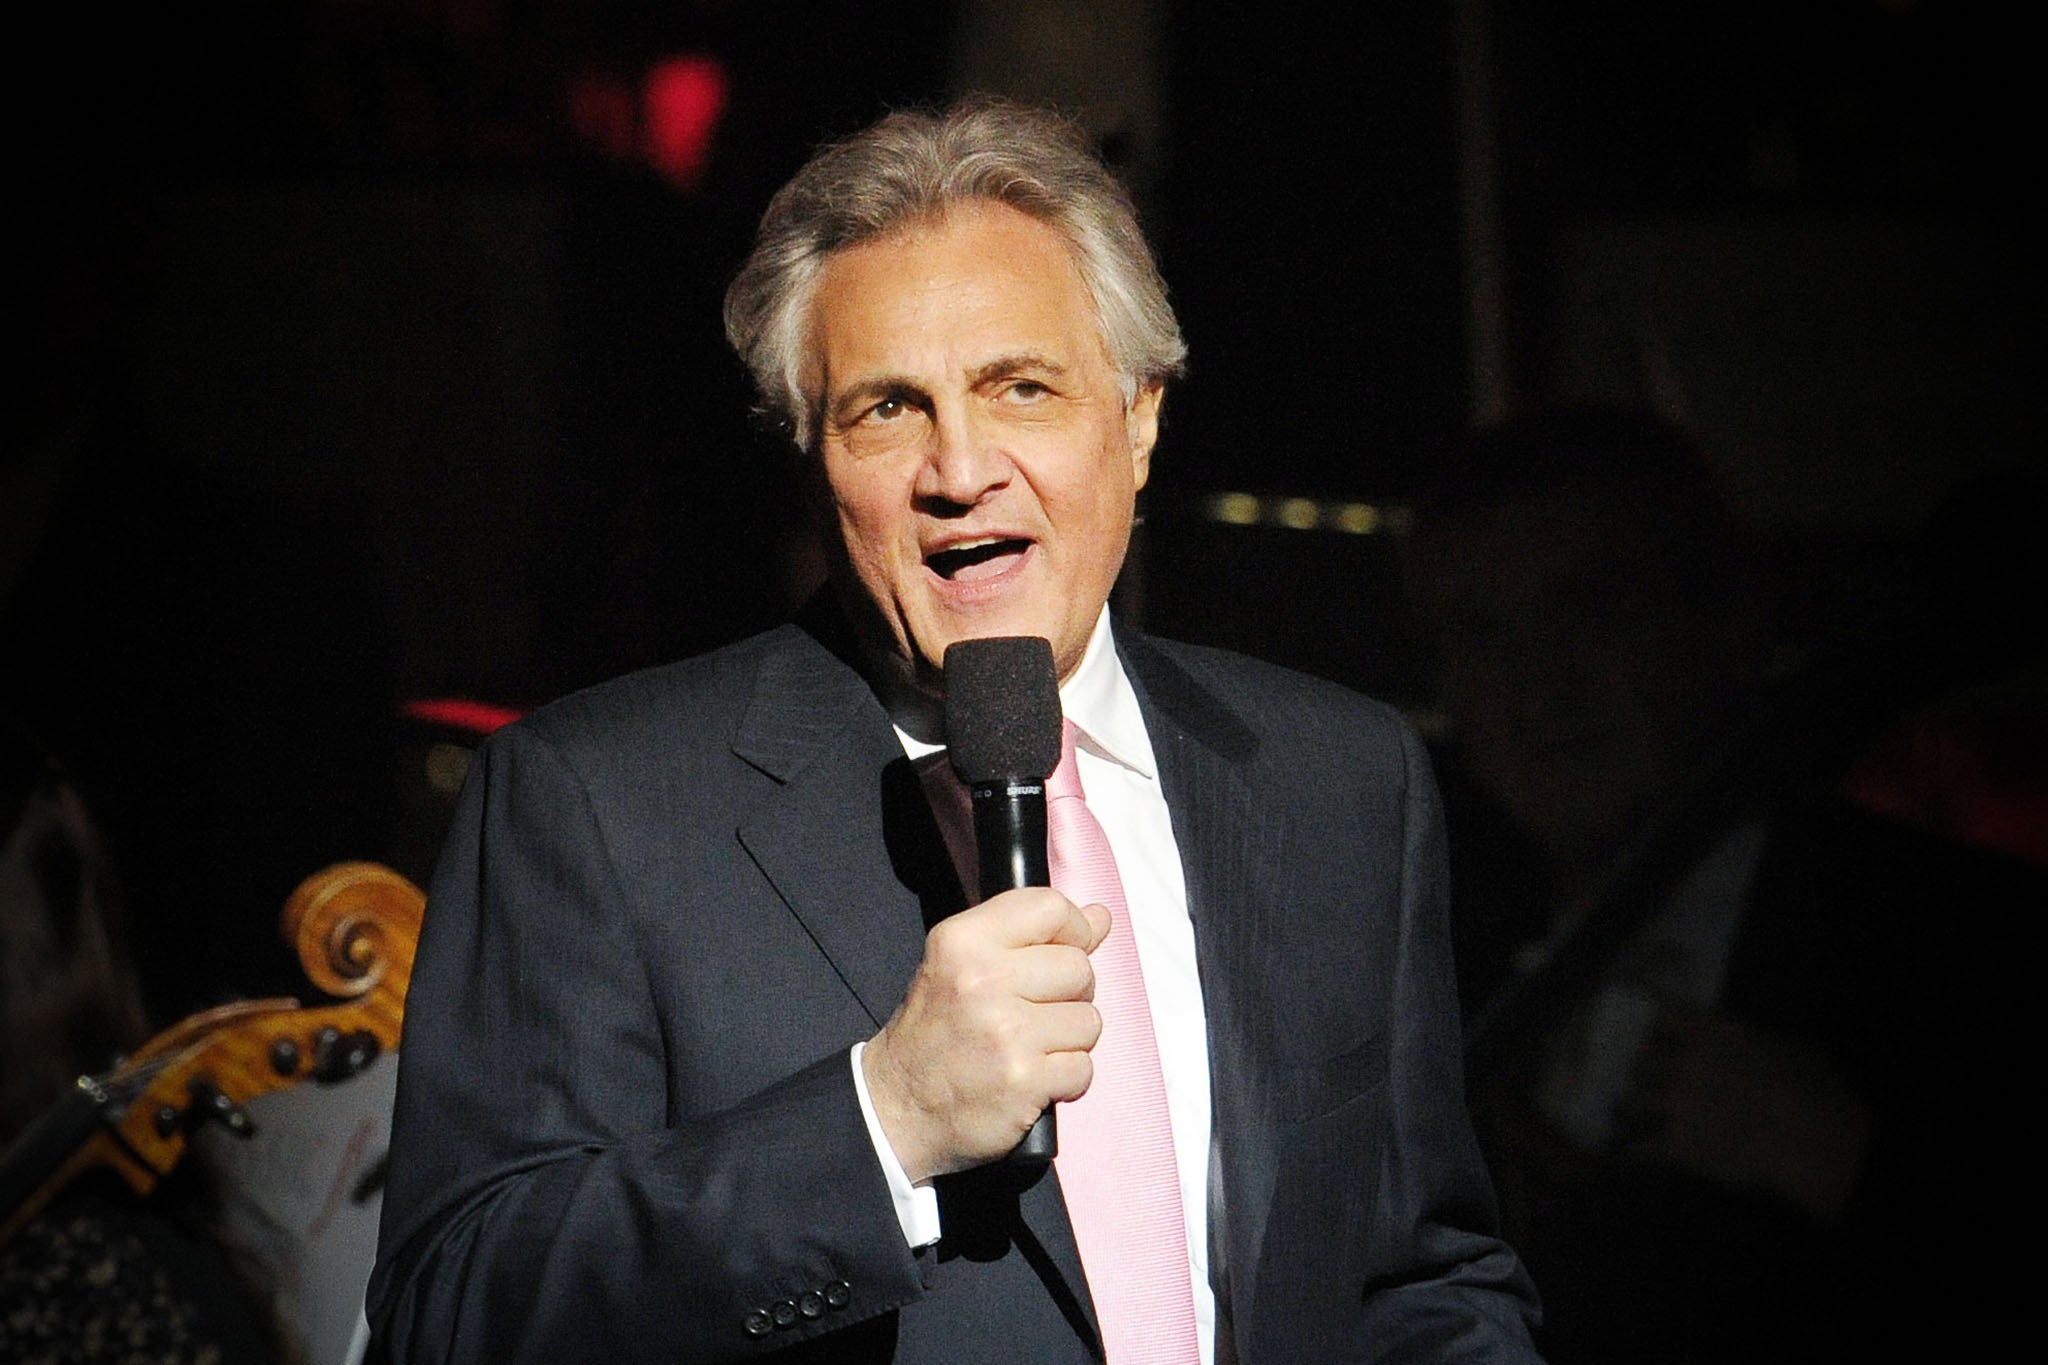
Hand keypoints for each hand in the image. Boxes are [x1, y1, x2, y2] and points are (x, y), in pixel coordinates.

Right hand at [862, 889, 1109, 1183]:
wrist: (899, 1105)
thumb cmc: (935, 1032)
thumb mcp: (962, 964)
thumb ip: (1029, 936)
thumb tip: (1099, 916)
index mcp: (963, 941)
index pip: (1050, 907)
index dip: (1072, 928)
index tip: (1064, 949)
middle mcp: (983, 980)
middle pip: (1079, 967)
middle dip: (1069, 993)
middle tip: (1033, 1011)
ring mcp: (1006, 1033)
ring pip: (1089, 1020)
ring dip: (1068, 1040)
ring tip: (1030, 1046)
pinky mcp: (1024, 1080)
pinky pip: (1083, 1068)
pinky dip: (1065, 1079)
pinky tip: (1032, 1077)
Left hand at [1615, 1006, 1869, 1222]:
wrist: (1814, 1141)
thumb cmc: (1815, 1091)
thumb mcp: (1786, 1047)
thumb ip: (1752, 1040)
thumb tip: (1746, 1040)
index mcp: (1713, 1033)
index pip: (1660, 1010)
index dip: (1646, 1016)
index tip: (1636, 1017)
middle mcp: (1686, 1062)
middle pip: (1637, 1056)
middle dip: (1638, 1068)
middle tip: (1635, 1076)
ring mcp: (1677, 1102)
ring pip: (1629, 1099)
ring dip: (1627, 1108)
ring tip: (1622, 1113)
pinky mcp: (1677, 1144)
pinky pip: (1637, 1147)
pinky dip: (1628, 1153)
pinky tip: (1622, 1154)